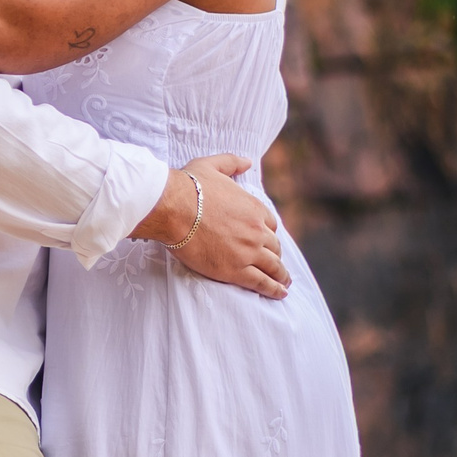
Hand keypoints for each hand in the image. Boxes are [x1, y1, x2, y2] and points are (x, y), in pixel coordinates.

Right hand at [132, 155, 286, 298]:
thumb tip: (247, 161)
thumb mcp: (212, 165)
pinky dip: (274, 289)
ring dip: (281, 275)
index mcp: (254, 208)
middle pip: (274, 247)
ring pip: (273, 267)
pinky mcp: (236, 270)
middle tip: (274, 263)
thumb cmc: (188, 186)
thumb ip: (232, 162)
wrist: (173, 208)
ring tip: (283, 283)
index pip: (271, 224)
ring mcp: (248, 252)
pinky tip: (280, 294)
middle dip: (275, 255)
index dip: (268, 232)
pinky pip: (262, 282)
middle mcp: (257, 231)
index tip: (265, 239)